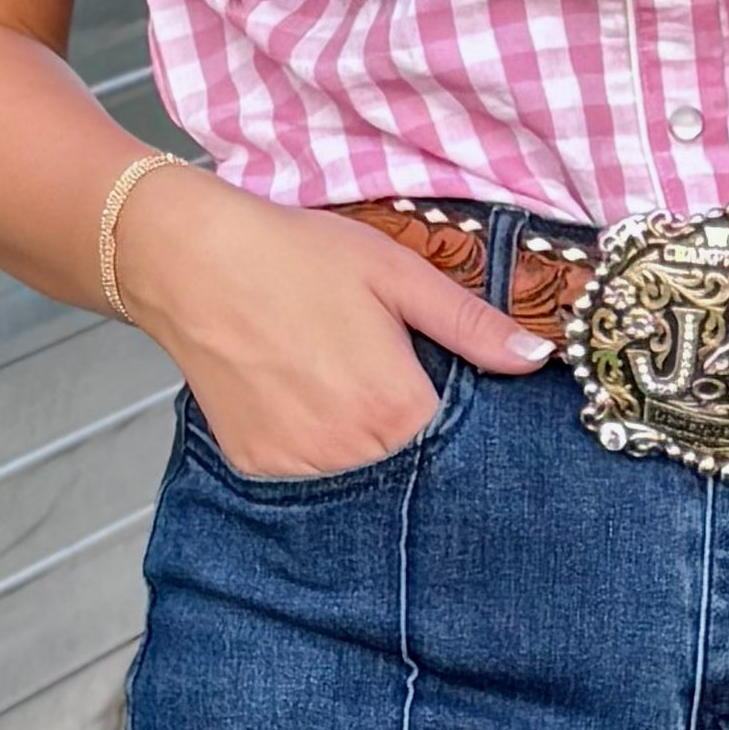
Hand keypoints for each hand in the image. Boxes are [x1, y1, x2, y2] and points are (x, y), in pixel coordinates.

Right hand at [115, 172, 550, 475]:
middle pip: (407, 462)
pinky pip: (306, 473)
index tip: (434, 380)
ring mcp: (299, 468)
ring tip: (331, 376)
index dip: (451, 409)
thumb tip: (538, 358)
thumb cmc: (295, 256)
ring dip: (360, 441)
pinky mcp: (258, 467)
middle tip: (369, 366)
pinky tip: (298, 394)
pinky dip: (313, 445)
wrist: (190, 260)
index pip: (456, 441)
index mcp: (397, 410)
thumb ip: (471, 325)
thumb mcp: (396, 275)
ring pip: (357, 472)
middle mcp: (351, 454)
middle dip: (405, 426)